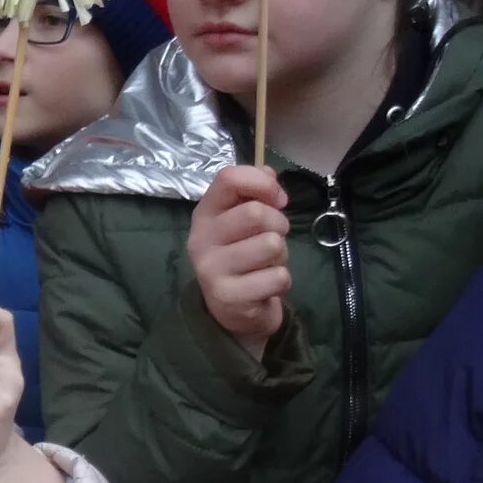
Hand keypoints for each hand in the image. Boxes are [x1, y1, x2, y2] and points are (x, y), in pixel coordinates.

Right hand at [188, 166, 292, 346]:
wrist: (232, 309)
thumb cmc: (242, 255)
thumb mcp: (243, 219)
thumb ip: (256, 191)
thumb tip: (269, 173)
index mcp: (204, 214)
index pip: (228, 178)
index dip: (262, 184)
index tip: (277, 200)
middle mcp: (201, 239)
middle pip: (255, 213)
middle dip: (279, 224)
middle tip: (274, 238)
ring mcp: (211, 269)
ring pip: (271, 245)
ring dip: (281, 255)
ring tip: (267, 263)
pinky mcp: (228, 296)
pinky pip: (277, 277)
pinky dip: (281, 281)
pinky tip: (265, 285)